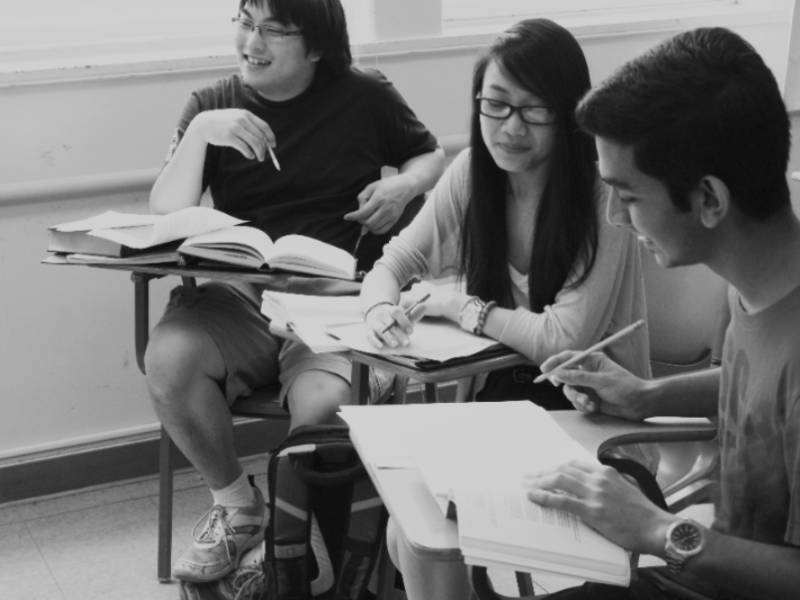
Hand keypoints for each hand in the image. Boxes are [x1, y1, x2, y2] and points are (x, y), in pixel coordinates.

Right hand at [188, 109, 275, 161]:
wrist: (204, 124)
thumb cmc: (223, 123)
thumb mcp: (236, 118)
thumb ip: (249, 125)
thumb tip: (265, 141)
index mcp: (246, 114)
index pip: (264, 126)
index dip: (271, 137)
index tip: (273, 145)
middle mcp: (242, 120)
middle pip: (260, 136)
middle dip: (265, 148)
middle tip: (264, 156)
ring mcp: (235, 128)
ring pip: (255, 143)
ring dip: (259, 152)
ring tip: (259, 158)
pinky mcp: (229, 137)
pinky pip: (245, 148)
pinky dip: (250, 154)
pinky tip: (250, 156)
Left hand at [344, 173, 419, 233]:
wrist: (406, 187)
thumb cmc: (388, 185)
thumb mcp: (372, 186)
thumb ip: (363, 198)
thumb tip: (358, 213)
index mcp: (379, 198)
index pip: (363, 212)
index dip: (353, 216)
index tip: (346, 217)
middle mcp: (386, 208)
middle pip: (368, 222)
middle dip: (360, 221)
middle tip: (358, 216)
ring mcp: (391, 215)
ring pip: (374, 228)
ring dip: (366, 226)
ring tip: (366, 219)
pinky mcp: (395, 220)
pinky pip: (382, 231)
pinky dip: (375, 230)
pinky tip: (372, 223)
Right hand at [363, 295, 426, 347]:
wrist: (377, 312)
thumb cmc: (394, 318)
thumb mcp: (404, 316)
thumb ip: (414, 313)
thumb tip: (424, 305)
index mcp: (392, 310)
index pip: (397, 313)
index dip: (404, 322)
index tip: (411, 331)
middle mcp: (382, 315)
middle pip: (390, 324)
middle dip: (399, 334)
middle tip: (406, 343)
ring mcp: (375, 322)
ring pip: (380, 330)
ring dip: (388, 337)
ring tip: (395, 344)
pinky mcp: (369, 330)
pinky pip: (369, 335)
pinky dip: (374, 341)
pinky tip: (381, 346)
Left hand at [524, 461, 671, 554]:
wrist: (656, 527)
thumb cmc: (642, 514)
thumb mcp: (625, 490)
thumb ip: (606, 486)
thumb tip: (588, 490)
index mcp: (606, 472)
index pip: (574, 464)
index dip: (556, 466)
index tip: (545, 470)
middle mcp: (599, 478)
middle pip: (563, 469)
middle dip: (542, 472)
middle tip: (528, 477)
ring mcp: (595, 493)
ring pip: (559, 480)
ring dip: (539, 482)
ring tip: (527, 486)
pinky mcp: (592, 510)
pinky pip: (562, 500)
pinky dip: (544, 497)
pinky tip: (534, 497)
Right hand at [539, 351, 647, 419]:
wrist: (640, 405)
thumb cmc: (625, 387)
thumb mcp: (601, 381)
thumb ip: (578, 378)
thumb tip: (557, 374)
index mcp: (592, 361)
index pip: (569, 358)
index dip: (555, 362)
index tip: (544, 369)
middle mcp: (588, 372)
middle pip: (566, 376)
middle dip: (566, 386)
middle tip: (564, 390)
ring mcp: (588, 386)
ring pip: (570, 391)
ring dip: (577, 399)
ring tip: (589, 403)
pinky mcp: (589, 399)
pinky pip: (576, 402)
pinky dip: (583, 406)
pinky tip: (594, 408)